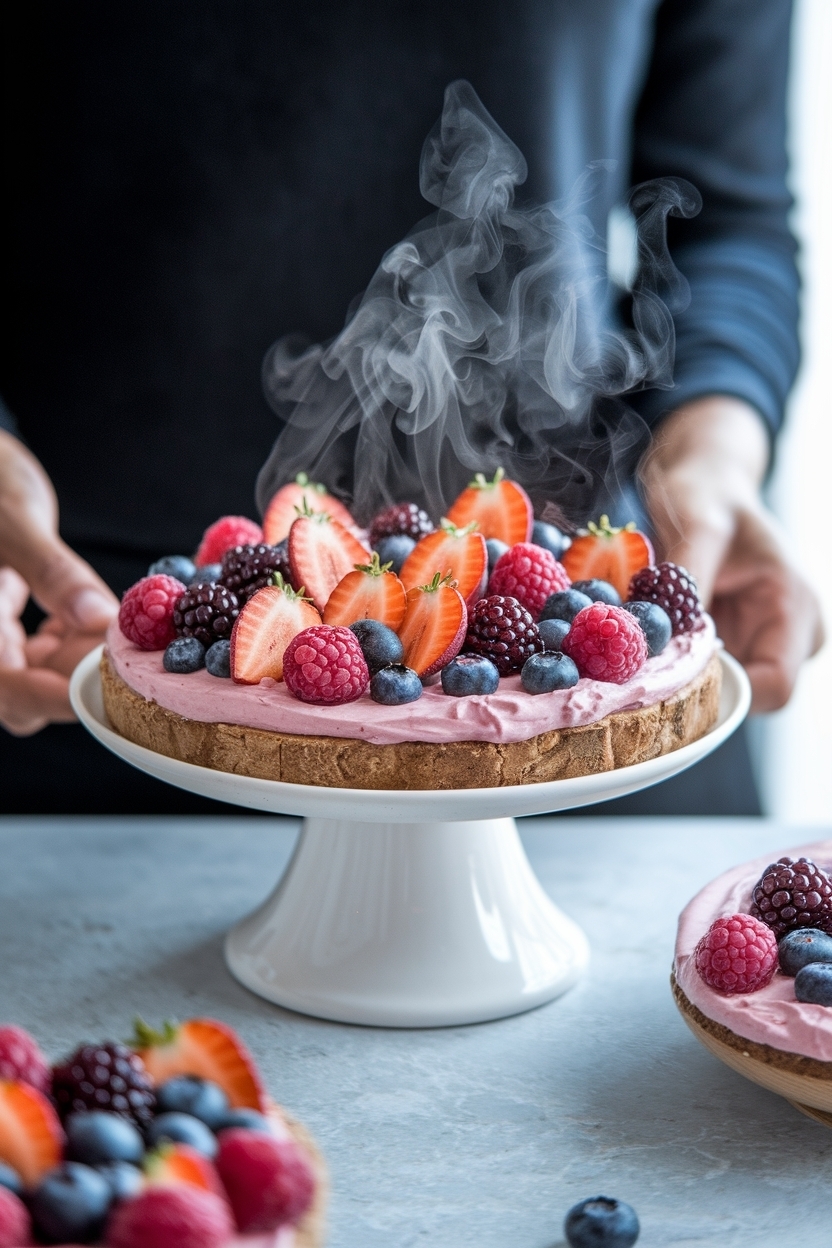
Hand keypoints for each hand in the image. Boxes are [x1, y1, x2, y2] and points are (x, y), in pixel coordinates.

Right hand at [0, 429, 117, 734]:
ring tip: (124, 630)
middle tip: (128, 654)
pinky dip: (80, 640)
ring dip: (83, 661)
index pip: (6, 685)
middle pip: (24, 694)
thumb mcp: (14, 521)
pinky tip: (101, 613)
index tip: (104, 688)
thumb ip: (51, 571)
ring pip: (41, 676)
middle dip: (77, 681)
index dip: (53, 696)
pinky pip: (49, 652)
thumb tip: (96, 617)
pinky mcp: (14, 629)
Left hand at [640, 398, 823, 712]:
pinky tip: (654, 636)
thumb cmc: (707, 492)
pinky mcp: (738, 640)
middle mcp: (790, 633)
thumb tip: (663, 637)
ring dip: (683, 674)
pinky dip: (678, 662)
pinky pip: (707, 672)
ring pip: (723, 689)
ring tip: (649, 638)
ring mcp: (765, 640)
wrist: (705, 483)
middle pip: (747, 695)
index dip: (722, 688)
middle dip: (696, 685)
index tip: (673, 667)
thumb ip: (687, 581)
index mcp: (795, 606)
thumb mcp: (698, 524)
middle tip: (647, 657)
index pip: (774, 688)